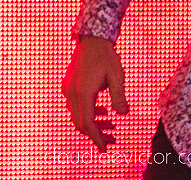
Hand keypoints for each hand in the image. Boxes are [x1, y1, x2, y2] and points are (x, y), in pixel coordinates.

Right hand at [62, 35, 128, 151]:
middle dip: (96, 134)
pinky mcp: (68, 86)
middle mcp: (71, 92)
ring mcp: (68, 89)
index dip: (97, 138)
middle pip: (80, 123)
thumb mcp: (117, 77)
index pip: (87, 123)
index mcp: (83, 92)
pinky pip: (75, 107)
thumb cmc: (106, 57)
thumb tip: (123, 114)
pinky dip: (88, 113)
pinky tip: (102, 110)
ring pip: (77, 116)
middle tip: (113, 140)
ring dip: (93, 123)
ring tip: (111, 124)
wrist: (92, 40)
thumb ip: (119, 96)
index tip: (105, 149)